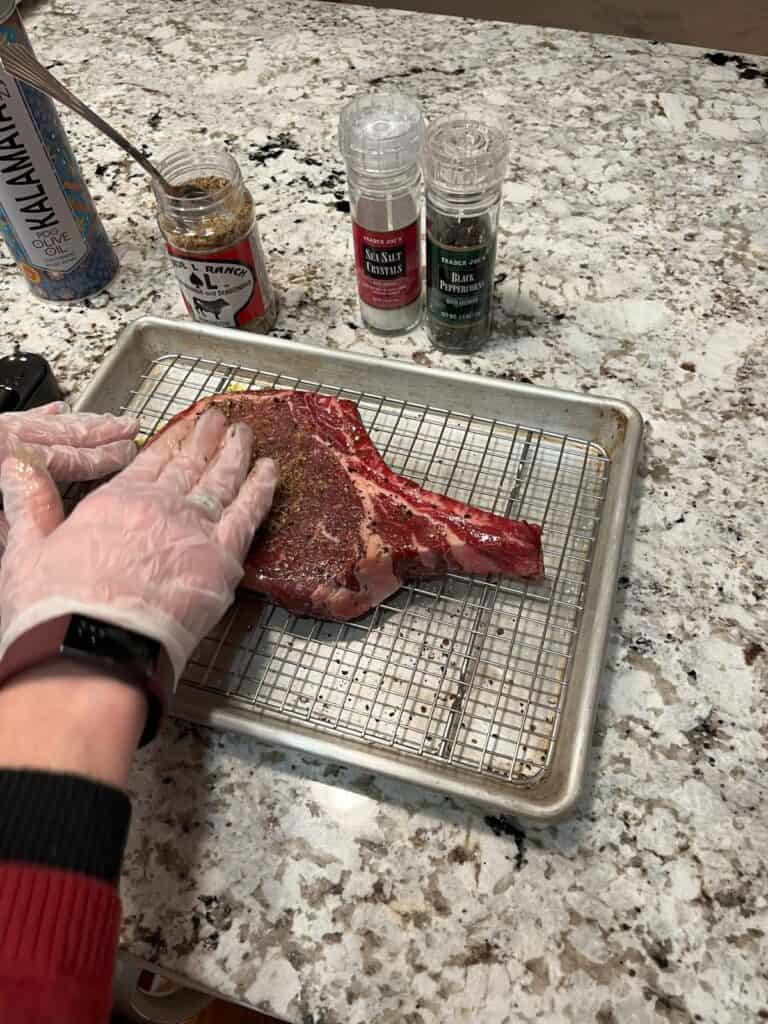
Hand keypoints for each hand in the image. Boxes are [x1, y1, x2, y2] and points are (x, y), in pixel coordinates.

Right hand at [0, 407, 276, 707]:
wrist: (93, 650)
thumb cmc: (57, 611)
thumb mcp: (26, 548)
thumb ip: (29, 502)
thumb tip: (14, 465)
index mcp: (118, 501)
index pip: (152, 460)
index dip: (172, 440)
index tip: (184, 426)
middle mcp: (161, 508)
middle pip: (191, 464)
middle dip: (206, 438)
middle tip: (219, 420)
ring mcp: (196, 531)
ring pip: (223, 481)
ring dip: (236, 454)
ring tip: (246, 435)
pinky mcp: (222, 561)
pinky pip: (250, 514)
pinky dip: (262, 488)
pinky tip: (271, 472)